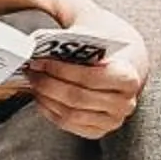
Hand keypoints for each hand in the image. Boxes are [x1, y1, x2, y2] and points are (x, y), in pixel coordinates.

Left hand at [24, 9, 148, 141]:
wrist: (122, 61)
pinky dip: (50, 110)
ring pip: (71, 114)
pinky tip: (40, 96)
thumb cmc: (105, 45)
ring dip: (47, 98)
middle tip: (32, 71)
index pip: (91, 77)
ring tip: (34, 82)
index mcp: (129, 78)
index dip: (62, 71)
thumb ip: (71, 31)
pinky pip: (69, 124)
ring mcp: (112, 120)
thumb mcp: (94, 29)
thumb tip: (42, 34)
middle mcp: (125, 103)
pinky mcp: (98, 130)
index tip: (41, 61)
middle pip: (78, 98)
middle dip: (49, 84)